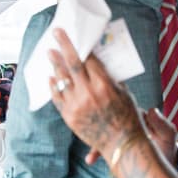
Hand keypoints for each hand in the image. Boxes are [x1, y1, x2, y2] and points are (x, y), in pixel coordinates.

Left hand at [48, 28, 141, 158]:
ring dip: (55, 64)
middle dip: (63, 45)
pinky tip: (52, 77)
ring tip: (50, 53)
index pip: (88, 59)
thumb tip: (97, 61)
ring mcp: (77, 105)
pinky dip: (54, 86)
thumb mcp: (124, 92)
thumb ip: (109, 77)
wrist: (122, 144)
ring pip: (62, 79)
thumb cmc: (127, 117)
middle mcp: (88, 93)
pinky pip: (58, 97)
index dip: (80, 45)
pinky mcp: (69, 117)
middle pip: (72, 64)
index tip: (72, 35)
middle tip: (56, 33)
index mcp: (104, 84)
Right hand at [82, 106, 174, 165]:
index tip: (111, 120)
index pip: (124, 110)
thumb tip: (152, 110)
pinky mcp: (114, 148)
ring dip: (95, 143)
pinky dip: (95, 152)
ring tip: (91, 156)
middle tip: (95, 139)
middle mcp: (126, 123)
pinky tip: (90, 160)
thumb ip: (163, 125)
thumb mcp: (167, 138)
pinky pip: (101, 147)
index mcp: (139, 117)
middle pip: (108, 121)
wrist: (160, 168)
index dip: (116, 113)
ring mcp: (119, 136)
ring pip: (102, 134)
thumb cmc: (165, 151)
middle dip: (99, 128)